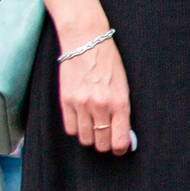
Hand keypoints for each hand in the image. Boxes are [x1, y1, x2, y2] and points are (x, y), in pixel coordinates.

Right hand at [58, 34, 132, 154]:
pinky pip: (70, 129)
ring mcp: (80, 104)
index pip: (120, 139)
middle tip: (108, 138)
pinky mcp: (65, 101)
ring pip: (85, 139)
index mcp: (119, 102)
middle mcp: (100, 106)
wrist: (86, 42)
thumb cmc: (109, 63)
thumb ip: (123, 112)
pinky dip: (77, 129)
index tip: (120, 148)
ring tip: (95, 128)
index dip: (121, 148)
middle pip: (101, 143)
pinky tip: (82, 121)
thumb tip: (124, 136)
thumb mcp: (124, 87)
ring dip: (91, 138)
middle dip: (106, 144)